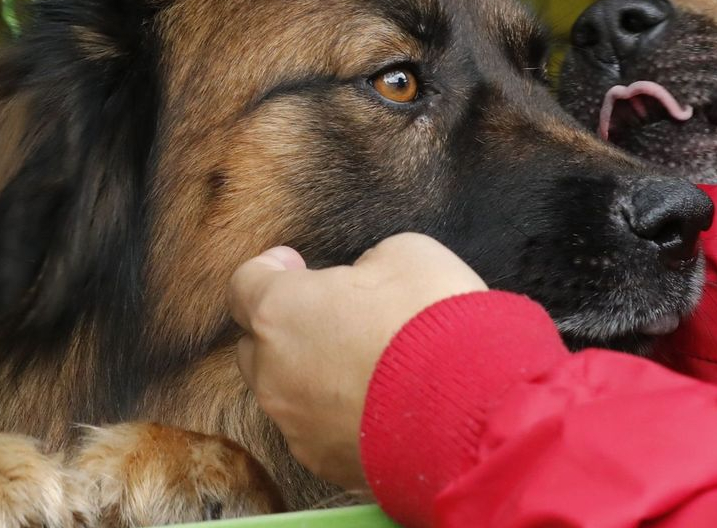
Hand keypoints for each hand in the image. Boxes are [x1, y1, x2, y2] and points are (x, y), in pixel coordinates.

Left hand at [229, 233, 487, 491]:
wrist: (471, 405)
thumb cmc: (433, 320)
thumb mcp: (406, 254)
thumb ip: (366, 264)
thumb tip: (365, 280)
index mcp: (281, 311)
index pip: (244, 284)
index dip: (270, 270)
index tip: (295, 265)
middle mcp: (273, 371)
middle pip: (257, 345)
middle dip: (287, 328)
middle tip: (334, 316)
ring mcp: (295, 423)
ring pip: (287, 393)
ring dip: (313, 375)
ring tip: (366, 366)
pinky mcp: (325, 462)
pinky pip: (317, 431)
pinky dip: (337, 415)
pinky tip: (378, 404)